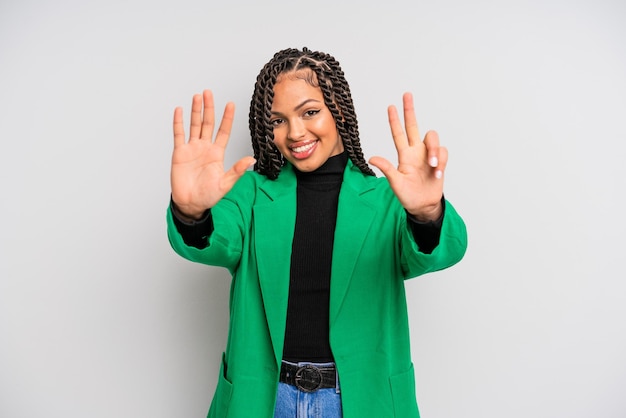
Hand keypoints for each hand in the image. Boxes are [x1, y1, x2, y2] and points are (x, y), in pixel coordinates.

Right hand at [171, 90, 254, 218]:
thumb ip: (237, 170)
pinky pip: (178, 135)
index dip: (227, 118)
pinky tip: (179, 110)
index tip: (231, 104)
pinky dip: (178, 122)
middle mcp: (205, 148)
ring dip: (195, 111)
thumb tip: (251, 159)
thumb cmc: (208, 196)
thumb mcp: (225, 184)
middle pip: (208, 123)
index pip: (223, 131)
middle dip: (209, 108)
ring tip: (197, 96)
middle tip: (209, 93)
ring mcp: (192, 149)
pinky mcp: (179, 153)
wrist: (191, 204)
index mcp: (217, 153)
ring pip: (194, 125)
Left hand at [369, 92, 445, 220]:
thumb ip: (387, 169)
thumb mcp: (395, 183)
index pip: (398, 134)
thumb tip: (372, 158)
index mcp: (404, 155)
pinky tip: (437, 173)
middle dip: (410, 110)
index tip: (390, 106)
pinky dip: (440, 162)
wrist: (423, 206)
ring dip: (433, 150)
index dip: (394, 121)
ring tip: (431, 167)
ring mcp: (428, 155)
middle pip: (413, 126)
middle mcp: (416, 151)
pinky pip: (443, 152)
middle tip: (407, 95)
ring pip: (432, 138)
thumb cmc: (407, 195)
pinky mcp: (439, 161)